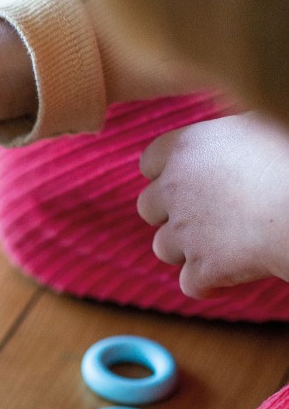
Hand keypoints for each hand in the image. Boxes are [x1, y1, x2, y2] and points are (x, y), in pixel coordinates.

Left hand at [137, 113, 288, 297]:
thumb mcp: (261, 124)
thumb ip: (231, 134)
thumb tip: (234, 133)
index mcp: (187, 147)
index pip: (149, 162)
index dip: (166, 173)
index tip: (189, 180)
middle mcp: (175, 188)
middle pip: (148, 207)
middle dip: (171, 215)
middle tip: (207, 216)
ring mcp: (185, 231)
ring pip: (163, 248)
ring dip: (187, 250)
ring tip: (223, 244)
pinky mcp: (204, 267)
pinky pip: (191, 283)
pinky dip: (208, 284)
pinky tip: (230, 277)